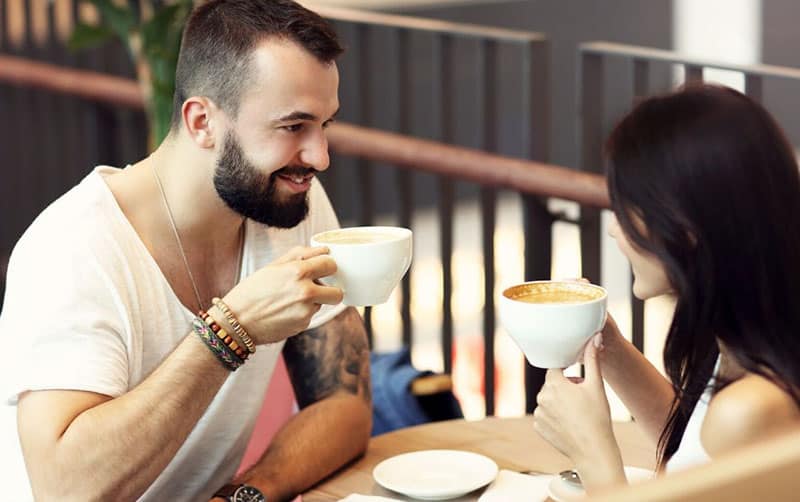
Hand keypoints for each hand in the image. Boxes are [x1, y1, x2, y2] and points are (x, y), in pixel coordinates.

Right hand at [222, 246, 342, 344]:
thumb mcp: (274, 265)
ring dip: (314, 300)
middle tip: (319, 286)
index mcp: (298, 272)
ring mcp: (306, 311)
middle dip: (331, 289)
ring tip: (291, 299)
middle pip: (338, 292)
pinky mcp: (303, 325)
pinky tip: (285, 310)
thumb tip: (324, 250)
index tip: (324, 267)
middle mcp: (305, 292)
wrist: (237, 322)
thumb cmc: (252, 290)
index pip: (331, 264)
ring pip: (323, 303)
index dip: (328, 265)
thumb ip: (300, 254)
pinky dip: (303, 311)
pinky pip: (311, 314)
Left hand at [533, 334, 621, 475]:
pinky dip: (554, 416)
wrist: (593, 450)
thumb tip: (594, 338)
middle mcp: (542, 398)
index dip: (566, 370)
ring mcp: (538, 413)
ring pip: (548, 399)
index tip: (574, 375)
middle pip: (552, 384)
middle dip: (565, 387)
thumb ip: (592, 360)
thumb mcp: (596, 386)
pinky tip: (568, 423)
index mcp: (554, 384)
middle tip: (582, 397)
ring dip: (559, 401)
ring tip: (577, 412)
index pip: (555, 368)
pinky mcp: (538, 427)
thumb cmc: (597, 417)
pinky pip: (544, 414)